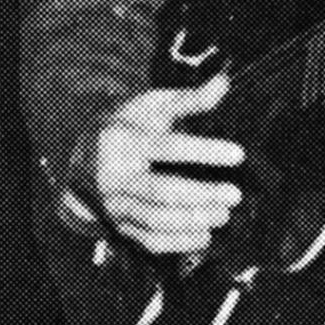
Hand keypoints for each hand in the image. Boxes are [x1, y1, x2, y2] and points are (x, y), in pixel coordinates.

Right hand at [95, 72, 243, 254]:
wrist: (85, 160)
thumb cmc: (128, 128)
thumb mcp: (151, 106)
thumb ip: (188, 99)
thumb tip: (224, 82)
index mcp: (124, 140)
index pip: (167, 147)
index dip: (204, 151)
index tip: (238, 154)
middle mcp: (115, 175)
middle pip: (160, 191)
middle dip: (201, 195)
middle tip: (235, 194)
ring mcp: (116, 204)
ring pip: (155, 220)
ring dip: (194, 220)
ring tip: (224, 214)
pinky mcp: (120, 226)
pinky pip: (150, 241)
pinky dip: (180, 242)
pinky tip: (205, 234)